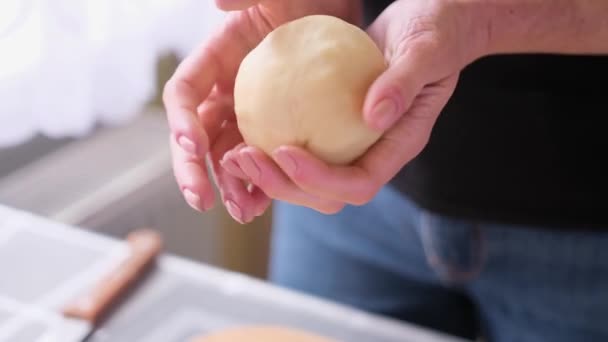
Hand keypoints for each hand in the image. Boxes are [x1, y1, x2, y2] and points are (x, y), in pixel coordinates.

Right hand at [163, 0, 361, 222]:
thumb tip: (218, 2)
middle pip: (196, 136)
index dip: (181, 119)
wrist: (340, 15)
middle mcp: (225, 90)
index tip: (193, 144)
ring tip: (242, 211)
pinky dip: (261, 184)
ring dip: (229, 186)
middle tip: (201, 199)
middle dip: (193, 169)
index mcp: (214, 60)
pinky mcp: (276, 129)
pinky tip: (266, 205)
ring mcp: (249, 113)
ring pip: (226, 157)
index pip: (184, 93)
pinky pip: (262, 161)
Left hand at [222, 0, 487, 214]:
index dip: (321, 178)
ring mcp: (356, 141)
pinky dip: (272, 146)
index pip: (361, 183)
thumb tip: (374, 118)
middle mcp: (376, 150)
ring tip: (233, 154)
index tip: (285, 151)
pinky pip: (304, 144)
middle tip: (242, 157)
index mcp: (401, 143)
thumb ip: (404, 83)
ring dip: (270, 173)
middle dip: (282, 184)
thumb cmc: (438, 31)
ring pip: (310, 177)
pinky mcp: (337, 125)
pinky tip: (243, 129)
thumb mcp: (426, 50)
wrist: (435, 21)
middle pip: (327, 193)